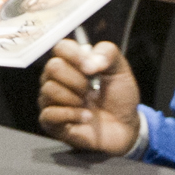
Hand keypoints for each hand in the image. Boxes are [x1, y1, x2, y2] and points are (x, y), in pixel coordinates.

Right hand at [40, 37, 141, 155]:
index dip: (75, 55)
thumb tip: (90, 62)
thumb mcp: (121, 70)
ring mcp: (51, 100)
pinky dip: (72, 115)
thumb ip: (108, 54)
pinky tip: (85, 117)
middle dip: (77, 80)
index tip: (91, 68)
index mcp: (71, 62)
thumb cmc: (119, 98)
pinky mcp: (51, 122)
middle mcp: (56, 79)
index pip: (60, 48)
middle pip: (53, 67)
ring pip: (49, 90)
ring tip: (87, 105)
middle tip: (91, 90)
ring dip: (74, 98)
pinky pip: (49, 113)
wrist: (125, 127)